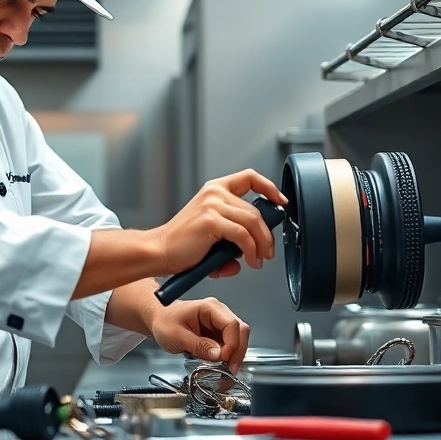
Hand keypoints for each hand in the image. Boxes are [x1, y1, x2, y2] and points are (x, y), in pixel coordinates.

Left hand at [148, 297, 250, 372]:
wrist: (158, 319)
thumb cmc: (164, 321)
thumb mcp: (176, 336)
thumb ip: (198, 345)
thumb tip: (218, 354)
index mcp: (209, 307)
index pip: (231, 324)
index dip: (232, 344)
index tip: (224, 359)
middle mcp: (218, 313)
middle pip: (240, 331)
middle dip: (238, 351)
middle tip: (231, 368)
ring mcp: (219, 323)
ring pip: (238, 338)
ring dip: (235, 354)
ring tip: (226, 368)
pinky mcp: (218, 333)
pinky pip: (230, 344)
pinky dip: (229, 356)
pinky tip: (222, 364)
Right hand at [151, 169, 285, 276]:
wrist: (159, 251)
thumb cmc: (183, 245)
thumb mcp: (213, 233)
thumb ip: (234, 237)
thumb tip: (251, 252)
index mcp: (214, 190)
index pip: (249, 178)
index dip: (269, 188)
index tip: (281, 201)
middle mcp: (214, 193)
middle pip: (256, 210)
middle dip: (267, 234)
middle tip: (267, 251)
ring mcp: (212, 205)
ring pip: (253, 223)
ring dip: (261, 245)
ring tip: (258, 260)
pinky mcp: (211, 221)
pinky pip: (243, 235)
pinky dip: (251, 250)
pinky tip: (249, 261)